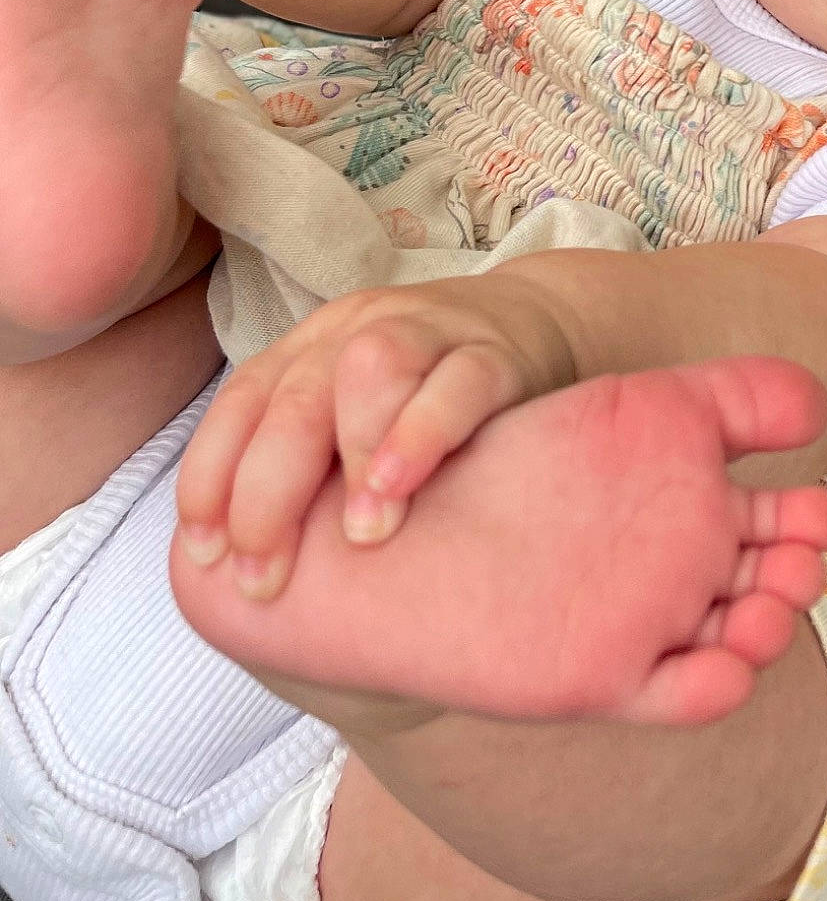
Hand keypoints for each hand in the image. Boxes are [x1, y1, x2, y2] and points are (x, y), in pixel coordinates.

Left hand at [175, 277, 575, 599]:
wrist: (543, 322)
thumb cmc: (430, 403)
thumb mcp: (356, 425)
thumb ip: (309, 472)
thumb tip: (240, 572)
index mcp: (313, 349)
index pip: (243, 402)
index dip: (212, 479)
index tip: (209, 559)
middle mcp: (361, 332)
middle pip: (295, 398)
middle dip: (267, 495)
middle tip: (268, 577)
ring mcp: (431, 334)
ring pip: (372, 367)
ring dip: (353, 454)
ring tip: (361, 536)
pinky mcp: (498, 354)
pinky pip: (458, 382)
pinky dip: (423, 432)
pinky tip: (404, 485)